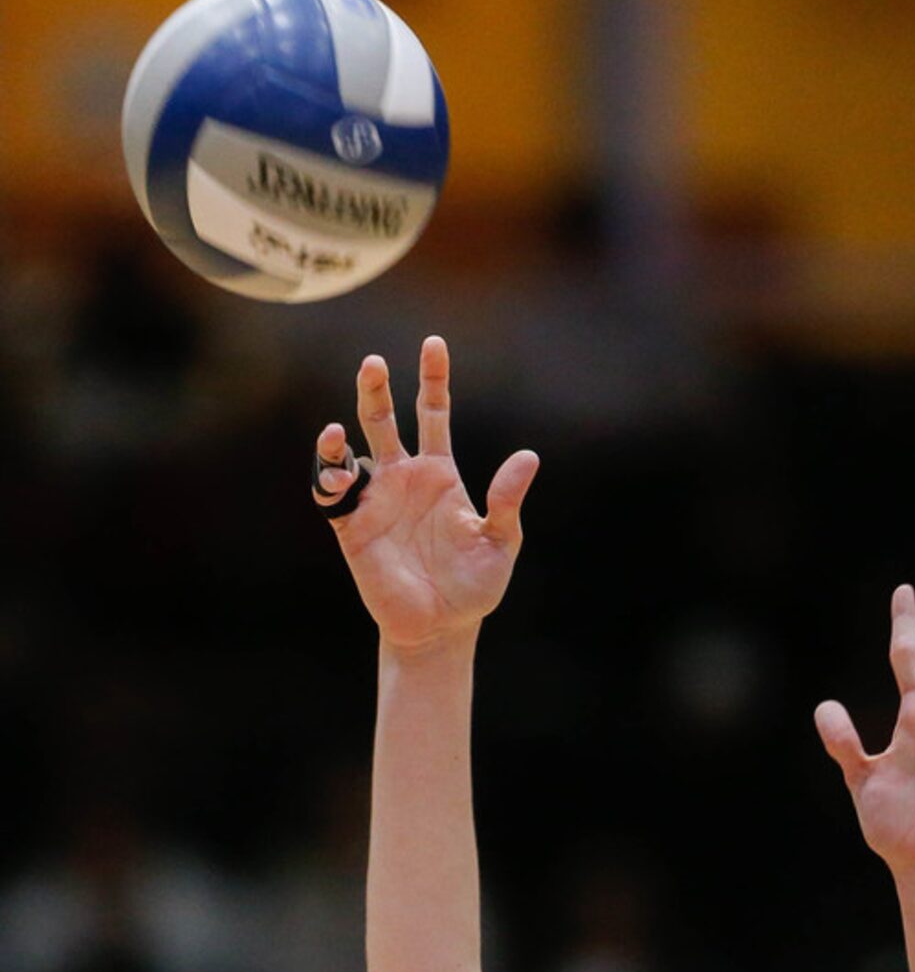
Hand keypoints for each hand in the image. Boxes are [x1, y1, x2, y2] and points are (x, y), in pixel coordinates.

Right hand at [314, 336, 538, 650]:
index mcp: (440, 473)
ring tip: (339, 428)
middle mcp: (404, 478)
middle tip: (373, 362)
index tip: (434, 344)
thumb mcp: (501, 541)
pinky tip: (338, 467)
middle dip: (377, 389)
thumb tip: (528, 457)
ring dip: (342, 433)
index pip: (433, 413)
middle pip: (385, 419)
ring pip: (353, 451)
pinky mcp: (353, 528)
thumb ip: (507, 500)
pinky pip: (332, 494)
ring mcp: (376, 500)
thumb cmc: (475, 586)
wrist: (442, 627)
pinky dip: (329, 476)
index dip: (433, 378)